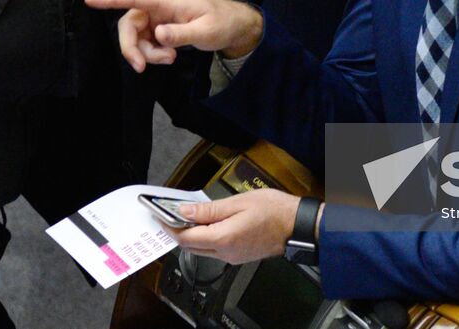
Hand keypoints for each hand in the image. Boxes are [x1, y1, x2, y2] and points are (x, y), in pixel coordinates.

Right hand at [86, 0, 262, 71]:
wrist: (236, 28)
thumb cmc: (223, 23)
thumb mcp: (206, 31)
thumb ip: (182, 34)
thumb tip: (158, 35)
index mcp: (167, 1)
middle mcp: (158, 8)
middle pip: (129, 24)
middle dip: (131, 47)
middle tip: (142, 67)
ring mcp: (159, 19)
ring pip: (137, 37)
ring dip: (147, 53)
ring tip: (170, 60)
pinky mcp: (161, 30)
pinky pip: (146, 43)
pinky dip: (153, 54)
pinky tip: (170, 57)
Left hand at [170, 189, 303, 264]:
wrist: (296, 225)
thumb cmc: (273, 210)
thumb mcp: (238, 202)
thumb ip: (209, 209)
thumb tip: (185, 211)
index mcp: (224, 239)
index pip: (186, 238)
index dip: (171, 227)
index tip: (161, 216)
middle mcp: (225, 253)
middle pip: (190, 247)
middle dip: (177, 232)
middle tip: (170, 215)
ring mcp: (232, 257)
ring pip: (201, 249)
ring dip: (191, 235)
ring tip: (188, 216)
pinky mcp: (238, 256)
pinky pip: (214, 250)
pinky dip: (205, 238)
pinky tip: (207, 223)